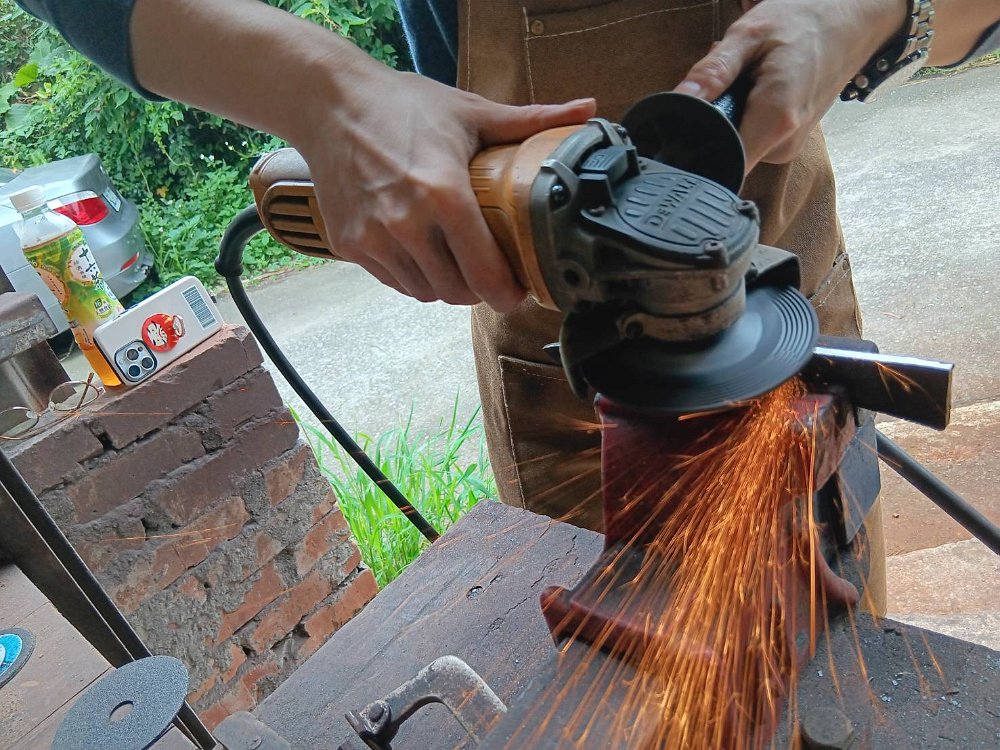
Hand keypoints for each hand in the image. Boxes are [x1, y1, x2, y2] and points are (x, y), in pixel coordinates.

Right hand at [295, 69, 594, 310]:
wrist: (328, 102)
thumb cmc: (402, 105)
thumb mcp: (470, 111)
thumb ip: (529, 121)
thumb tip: (588, 110)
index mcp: (444, 194)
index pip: (485, 274)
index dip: (508, 293)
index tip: (518, 291)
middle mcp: (406, 224)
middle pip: (457, 292)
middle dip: (479, 290)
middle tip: (490, 274)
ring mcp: (374, 238)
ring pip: (424, 292)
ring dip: (445, 285)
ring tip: (456, 262)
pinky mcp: (349, 244)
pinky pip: (393, 281)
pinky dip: (412, 276)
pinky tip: (421, 252)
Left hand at [674, 0, 904, 169]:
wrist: (853, 19)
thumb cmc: (805, 19)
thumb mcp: (750, 35)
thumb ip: (713, 71)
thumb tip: (678, 100)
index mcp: (774, 120)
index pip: (721, 165)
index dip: (696, 150)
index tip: (683, 129)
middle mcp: (783, 144)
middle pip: (723, 151)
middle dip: (713, 119)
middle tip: (727, 82)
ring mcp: (788, 146)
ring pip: (736, 143)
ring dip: (730, 113)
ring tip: (746, 78)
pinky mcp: (788, 142)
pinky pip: (752, 137)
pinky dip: (745, 114)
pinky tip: (757, 88)